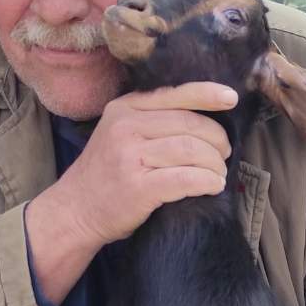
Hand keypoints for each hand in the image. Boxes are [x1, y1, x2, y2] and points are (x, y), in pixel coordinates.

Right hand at [25, 83, 236, 304]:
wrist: (75, 210)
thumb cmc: (105, 174)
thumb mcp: (119, 133)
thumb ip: (150, 120)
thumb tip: (204, 116)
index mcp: (124, 108)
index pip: (174, 94)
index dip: (207, 94)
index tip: (231, 98)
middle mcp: (126, 127)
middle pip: (190, 124)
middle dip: (217, 140)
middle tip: (224, 154)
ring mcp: (130, 157)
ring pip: (192, 150)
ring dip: (215, 164)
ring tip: (218, 173)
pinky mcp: (138, 187)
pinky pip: (186, 178)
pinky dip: (207, 181)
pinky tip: (212, 186)